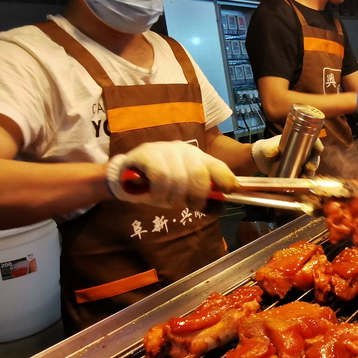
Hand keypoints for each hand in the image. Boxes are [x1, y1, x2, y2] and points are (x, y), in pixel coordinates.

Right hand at [106, 141, 236, 209]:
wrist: (127, 176)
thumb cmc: (161, 186)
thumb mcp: (184, 193)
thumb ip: (202, 199)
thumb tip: (220, 207)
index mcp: (198, 157)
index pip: (217, 165)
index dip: (226, 178)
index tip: (230, 191)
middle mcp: (184, 150)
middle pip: (199, 175)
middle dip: (196, 197)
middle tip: (188, 205)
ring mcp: (165, 149)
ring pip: (178, 179)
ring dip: (173, 198)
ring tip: (166, 200)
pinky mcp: (146, 153)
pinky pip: (160, 178)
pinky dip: (159, 193)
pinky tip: (155, 196)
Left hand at [251, 136, 324, 176]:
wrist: (261, 160)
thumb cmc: (265, 149)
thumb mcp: (266, 148)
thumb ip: (270, 149)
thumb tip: (274, 151)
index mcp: (298, 141)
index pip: (313, 142)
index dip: (318, 146)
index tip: (318, 151)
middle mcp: (302, 151)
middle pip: (314, 156)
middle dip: (314, 163)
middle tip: (309, 168)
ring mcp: (300, 162)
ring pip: (311, 167)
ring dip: (310, 173)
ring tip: (304, 177)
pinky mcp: (297, 171)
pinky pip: (304, 175)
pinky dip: (305, 179)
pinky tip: (302, 182)